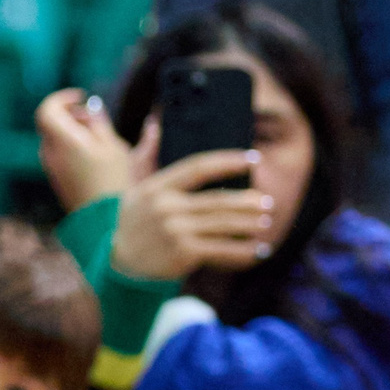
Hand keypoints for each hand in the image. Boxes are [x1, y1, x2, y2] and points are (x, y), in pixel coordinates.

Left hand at [34, 90, 134, 211]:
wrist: (105, 221)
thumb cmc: (113, 182)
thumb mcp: (113, 146)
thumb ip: (98, 123)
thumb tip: (91, 109)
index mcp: (63, 140)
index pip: (46, 109)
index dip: (62, 98)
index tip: (81, 97)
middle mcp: (51, 153)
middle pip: (51, 123)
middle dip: (71, 114)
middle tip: (94, 118)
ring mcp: (52, 169)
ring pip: (56, 139)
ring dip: (73, 131)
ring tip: (99, 138)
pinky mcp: (57, 180)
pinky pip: (59, 155)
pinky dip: (72, 147)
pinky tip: (94, 155)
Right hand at [110, 150, 275, 279]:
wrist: (123, 265)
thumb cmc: (135, 222)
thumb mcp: (134, 188)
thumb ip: (146, 155)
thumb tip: (156, 124)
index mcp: (157, 187)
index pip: (198, 167)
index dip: (227, 161)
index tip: (252, 158)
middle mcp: (167, 208)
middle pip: (217, 200)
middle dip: (246, 201)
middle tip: (267, 201)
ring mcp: (176, 232)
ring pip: (223, 224)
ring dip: (249, 224)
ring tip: (265, 222)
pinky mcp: (184, 254)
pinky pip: (221, 250)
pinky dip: (242, 251)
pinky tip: (256, 250)